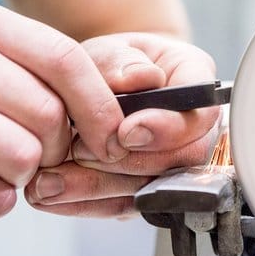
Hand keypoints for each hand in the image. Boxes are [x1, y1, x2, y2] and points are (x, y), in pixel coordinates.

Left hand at [25, 33, 220, 216]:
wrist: (96, 85)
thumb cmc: (109, 64)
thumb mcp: (107, 49)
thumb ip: (120, 60)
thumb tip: (141, 78)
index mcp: (195, 80)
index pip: (202, 111)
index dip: (167, 127)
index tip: (126, 131)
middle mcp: (193, 127)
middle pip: (182, 159)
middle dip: (127, 162)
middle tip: (80, 152)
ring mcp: (174, 163)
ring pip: (150, 188)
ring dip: (97, 189)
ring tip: (52, 180)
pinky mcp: (145, 190)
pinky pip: (122, 206)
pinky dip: (84, 204)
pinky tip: (53, 195)